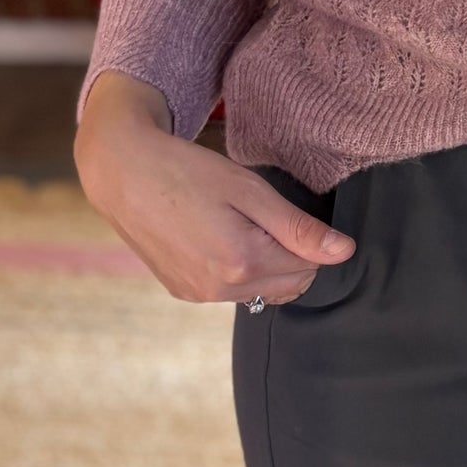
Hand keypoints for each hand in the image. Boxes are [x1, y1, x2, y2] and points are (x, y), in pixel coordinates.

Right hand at [75, 70, 355, 305]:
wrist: (123, 173)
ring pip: (261, 291)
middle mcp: (220, 289)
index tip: (281, 211)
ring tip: (238, 225)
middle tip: (263, 216)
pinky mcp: (182, 292)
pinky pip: (230, 292)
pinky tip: (218, 237)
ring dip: (265, 265)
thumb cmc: (187, 172)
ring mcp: (198, 295)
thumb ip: (298, 228)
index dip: (307, 238)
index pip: (309, 266)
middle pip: (289, 285)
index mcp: (241, 263)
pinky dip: (238, 271)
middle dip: (290, 255)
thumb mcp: (249, 190)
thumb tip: (344, 252)